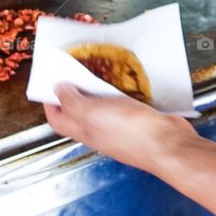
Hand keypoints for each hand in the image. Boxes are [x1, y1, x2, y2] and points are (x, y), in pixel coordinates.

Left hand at [44, 84, 197, 174]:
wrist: (166, 143)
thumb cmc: (129, 131)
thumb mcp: (92, 112)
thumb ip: (72, 102)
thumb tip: (58, 90)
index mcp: (84, 131)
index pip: (57, 120)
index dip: (49, 103)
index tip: (49, 84)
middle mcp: (99, 132)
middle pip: (78, 113)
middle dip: (73, 93)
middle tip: (73, 71)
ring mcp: (118, 127)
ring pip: (101, 107)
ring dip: (97, 90)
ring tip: (97, 71)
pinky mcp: (137, 120)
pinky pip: (122, 104)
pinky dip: (118, 92)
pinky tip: (123, 82)